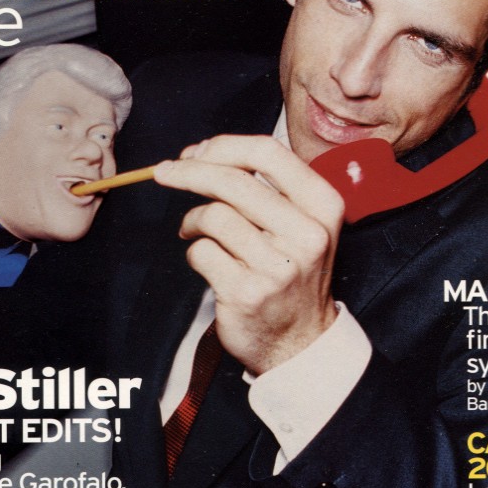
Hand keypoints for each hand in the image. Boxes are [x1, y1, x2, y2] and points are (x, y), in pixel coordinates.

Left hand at [154, 135, 344, 374]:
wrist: (301, 341)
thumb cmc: (292, 272)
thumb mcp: (301, 223)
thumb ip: (265, 186)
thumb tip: (202, 153)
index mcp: (323, 206)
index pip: (268, 152)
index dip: (223, 146)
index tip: (195, 152)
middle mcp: (306, 234)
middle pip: (233, 180)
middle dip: (188, 171)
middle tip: (164, 172)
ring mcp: (276, 266)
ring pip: (213, 215)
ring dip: (192, 220)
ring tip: (195, 231)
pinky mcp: (246, 292)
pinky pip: (201, 252)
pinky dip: (195, 251)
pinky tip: (207, 260)